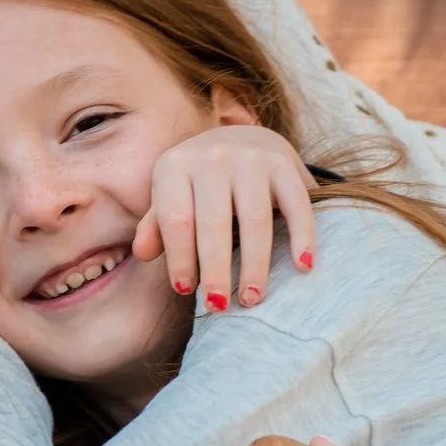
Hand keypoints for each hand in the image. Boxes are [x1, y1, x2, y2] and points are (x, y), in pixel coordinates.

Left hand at [133, 124, 315, 311]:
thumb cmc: (199, 183)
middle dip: (215, 269)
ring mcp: (251, 158)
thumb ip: (156, 225)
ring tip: (251, 298)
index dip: (180, 257)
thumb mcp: (170, 195)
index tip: (184, 291)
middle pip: (214, 223)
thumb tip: (142, 253)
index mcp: (174, 166)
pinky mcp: (284, 163)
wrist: (243, 140)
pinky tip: (303, 266)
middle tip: (218, 306)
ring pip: (255, 219)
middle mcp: (212, 157)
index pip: (175, 219)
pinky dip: (302, 236)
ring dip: (255, 264)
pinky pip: (295, 205)